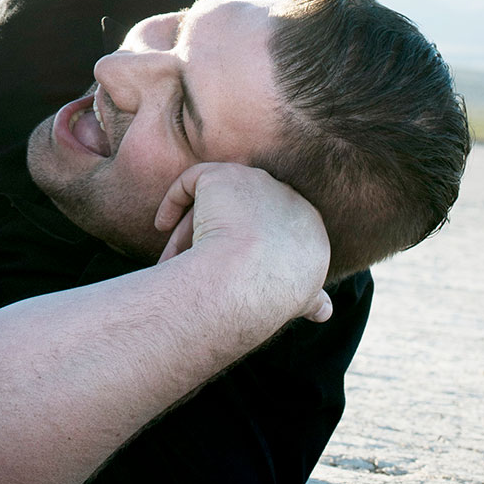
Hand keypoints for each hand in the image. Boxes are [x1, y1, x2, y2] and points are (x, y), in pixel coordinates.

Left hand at [155, 161, 333, 323]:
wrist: (251, 278)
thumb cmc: (272, 294)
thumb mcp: (302, 297)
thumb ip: (311, 297)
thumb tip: (322, 310)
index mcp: (311, 225)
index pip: (277, 228)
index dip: (252, 247)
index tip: (231, 270)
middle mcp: (286, 196)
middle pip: (242, 216)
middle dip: (218, 241)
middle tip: (192, 269)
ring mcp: (255, 181)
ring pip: (215, 203)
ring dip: (192, 229)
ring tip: (171, 259)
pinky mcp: (223, 173)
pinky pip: (192, 182)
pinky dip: (174, 202)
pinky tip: (161, 225)